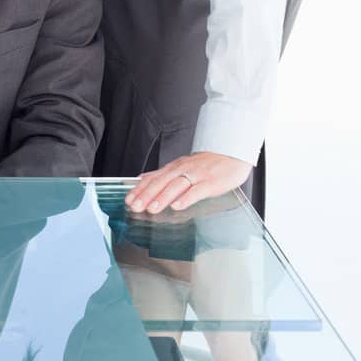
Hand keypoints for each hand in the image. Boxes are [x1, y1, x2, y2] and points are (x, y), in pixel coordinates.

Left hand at [125, 152, 251, 214]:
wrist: (231, 152)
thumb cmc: (206, 162)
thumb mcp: (182, 166)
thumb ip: (164, 174)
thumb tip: (142, 180)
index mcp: (174, 168)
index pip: (152, 178)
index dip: (139, 189)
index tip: (128, 200)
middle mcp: (182, 170)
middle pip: (161, 182)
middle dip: (146, 195)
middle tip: (135, 207)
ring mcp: (196, 175)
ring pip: (176, 186)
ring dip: (162, 198)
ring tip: (152, 208)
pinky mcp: (211, 182)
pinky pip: (197, 191)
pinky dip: (186, 198)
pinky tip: (177, 206)